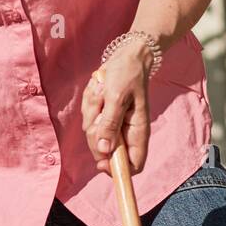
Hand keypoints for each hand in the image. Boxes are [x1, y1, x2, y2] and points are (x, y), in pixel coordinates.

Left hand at [81, 40, 151, 175]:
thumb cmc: (127, 74)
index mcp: (137, 132)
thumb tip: (105, 150)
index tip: (101, 161)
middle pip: (104, 151)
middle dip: (96, 130)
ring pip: (92, 133)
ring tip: (101, 92)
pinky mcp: (103, 117)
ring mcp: (113, 125)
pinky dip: (89, 104)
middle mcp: (125, 133)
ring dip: (92, 111)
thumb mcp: (117, 96)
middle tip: (101, 106)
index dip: (117, 169)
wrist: (126, 55)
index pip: (133, 166)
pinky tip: (98, 90)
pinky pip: (88, 119)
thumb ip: (110, 124)